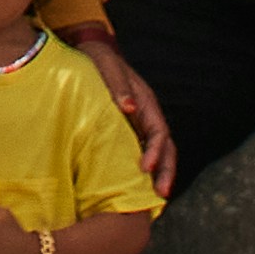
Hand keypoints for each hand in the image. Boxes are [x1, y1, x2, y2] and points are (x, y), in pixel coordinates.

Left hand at [73, 32, 178, 197]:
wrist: (89, 53)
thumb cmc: (98, 61)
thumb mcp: (107, 67)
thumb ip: (118, 86)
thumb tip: (130, 107)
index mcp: (146, 102)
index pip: (159, 133)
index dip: (156, 152)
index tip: (146, 169)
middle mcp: (146, 115)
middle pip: (165, 148)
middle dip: (165, 171)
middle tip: (160, 195)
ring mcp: (138, 124)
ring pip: (155, 153)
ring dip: (156, 174)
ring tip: (152, 199)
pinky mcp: (125, 129)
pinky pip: (138, 151)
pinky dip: (141, 170)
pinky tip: (132, 185)